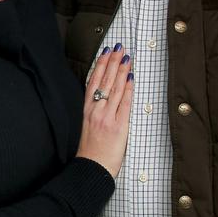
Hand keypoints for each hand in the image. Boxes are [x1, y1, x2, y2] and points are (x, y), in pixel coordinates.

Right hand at [76, 45, 133, 177]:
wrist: (91, 169)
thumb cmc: (90, 151)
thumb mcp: (87, 127)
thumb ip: (95, 112)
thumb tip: (105, 98)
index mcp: (87, 111)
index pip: (93, 82)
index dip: (100, 65)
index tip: (105, 52)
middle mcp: (95, 111)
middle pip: (104, 81)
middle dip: (112, 62)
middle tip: (119, 47)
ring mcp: (106, 117)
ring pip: (114, 88)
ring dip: (121, 70)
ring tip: (126, 56)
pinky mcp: (118, 126)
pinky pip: (124, 103)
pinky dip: (127, 89)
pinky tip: (131, 77)